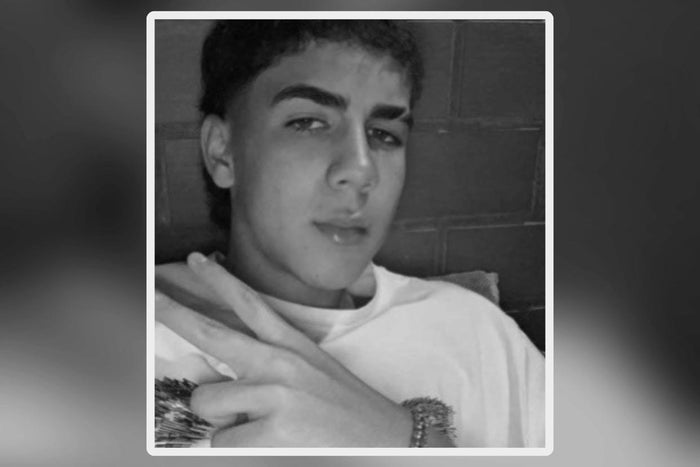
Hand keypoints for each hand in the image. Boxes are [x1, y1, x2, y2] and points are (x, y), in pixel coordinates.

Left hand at [155, 252, 413, 446]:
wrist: (384, 433)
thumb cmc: (344, 402)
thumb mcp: (312, 366)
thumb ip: (270, 361)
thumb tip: (223, 371)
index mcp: (291, 343)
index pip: (249, 302)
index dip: (219, 280)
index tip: (194, 259)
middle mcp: (279, 361)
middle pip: (211, 334)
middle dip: (172, 313)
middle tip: (148, 295)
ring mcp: (275, 394)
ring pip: (206, 402)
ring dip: (220, 418)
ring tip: (255, 422)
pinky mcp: (273, 429)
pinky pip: (221, 442)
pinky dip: (235, 446)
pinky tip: (267, 440)